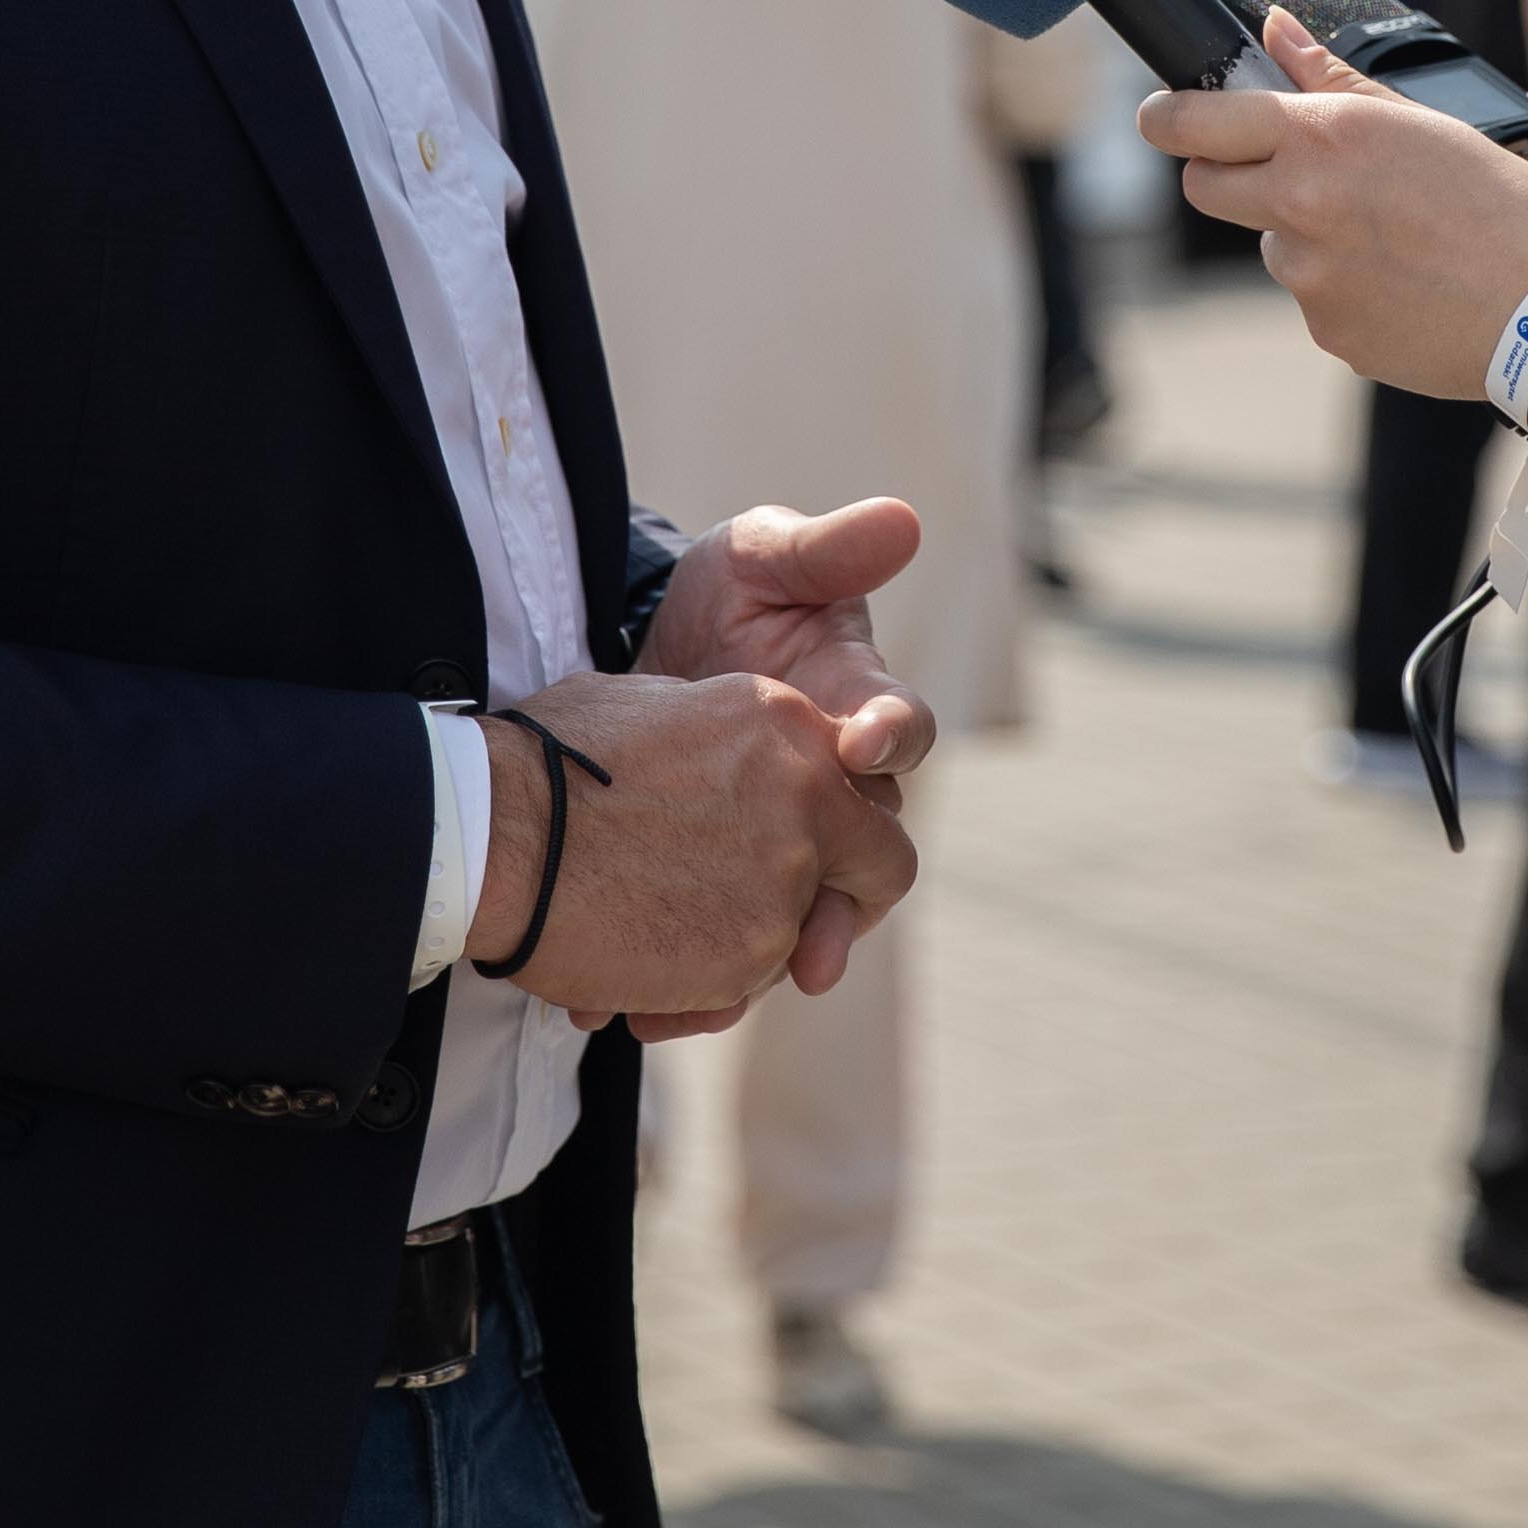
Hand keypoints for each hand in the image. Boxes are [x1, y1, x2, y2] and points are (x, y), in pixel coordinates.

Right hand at [467, 666, 914, 1026]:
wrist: (494, 836)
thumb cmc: (547, 764)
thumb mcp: (652, 707)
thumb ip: (720, 737)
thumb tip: (730, 758)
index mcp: (786, 726)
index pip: (870, 791)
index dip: (847, 833)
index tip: (811, 856)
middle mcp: (808, 799)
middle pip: (882, 870)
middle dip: (843, 901)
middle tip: (778, 924)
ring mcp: (786, 882)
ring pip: (805, 940)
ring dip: (748, 951)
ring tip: (663, 944)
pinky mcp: (750, 954)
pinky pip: (746, 988)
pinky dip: (701, 994)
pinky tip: (640, 984)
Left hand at [641, 495, 932, 992]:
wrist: (656, 642)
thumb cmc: (738, 592)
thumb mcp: (768, 558)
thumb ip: (825, 552)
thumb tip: (904, 519)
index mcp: (862, 705)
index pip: (906, 727)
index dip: (895, 735)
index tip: (867, 740)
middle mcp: (836, 786)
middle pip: (864, 864)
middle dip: (840, 913)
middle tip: (818, 951)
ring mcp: (783, 840)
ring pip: (793, 924)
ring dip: (754, 971)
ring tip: (710, 1005)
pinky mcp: (721, 874)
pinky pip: (718, 945)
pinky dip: (677, 983)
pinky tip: (622, 1008)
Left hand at [1140, 10, 1527, 401]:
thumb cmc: (1505, 203)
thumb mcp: (1422, 121)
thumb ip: (1333, 80)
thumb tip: (1272, 30)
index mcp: (1322, 140)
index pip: (1194, 122)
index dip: (1168, 116)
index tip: (1163, 115)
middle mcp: (1300, 208)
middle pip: (1205, 188)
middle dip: (1227, 174)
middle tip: (1288, 172)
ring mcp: (1309, 278)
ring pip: (1275, 246)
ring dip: (1308, 235)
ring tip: (1393, 235)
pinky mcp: (1329, 331)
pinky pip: (1317, 299)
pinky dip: (1348, 287)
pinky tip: (1408, 281)